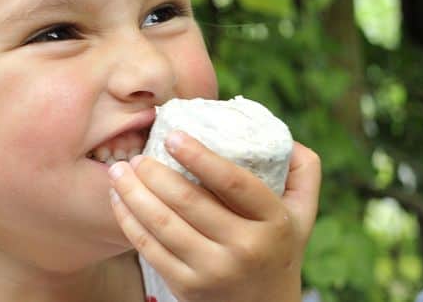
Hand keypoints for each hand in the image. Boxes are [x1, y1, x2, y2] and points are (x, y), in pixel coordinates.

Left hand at [107, 131, 321, 301]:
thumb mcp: (302, 214)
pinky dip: (128, 220)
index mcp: (274, 222)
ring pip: (162, 224)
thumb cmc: (277, 248)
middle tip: (136, 156)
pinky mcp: (187, 287)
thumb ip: (303, 172)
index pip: (233, 182)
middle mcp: (245, 248)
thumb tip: (287, 136)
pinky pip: (149, 248)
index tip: (172, 136)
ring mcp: (214, 270)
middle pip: (188, 201)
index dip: (200, 156)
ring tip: (119, 172)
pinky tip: (118, 200)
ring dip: (133, 193)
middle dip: (153, 172)